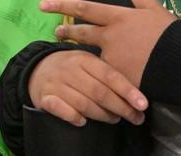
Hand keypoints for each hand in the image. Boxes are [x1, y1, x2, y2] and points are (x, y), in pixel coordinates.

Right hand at [27, 49, 146, 126]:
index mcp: (84, 59)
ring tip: (115, 119)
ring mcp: (57, 84)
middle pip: (99, 92)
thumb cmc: (72, 68)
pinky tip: (82, 121)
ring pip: (83, 104)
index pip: (110, 75)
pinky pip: (61, 109)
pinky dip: (73, 116)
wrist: (37, 68)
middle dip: (121, 107)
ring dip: (102, 115)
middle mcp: (70, 70)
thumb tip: (135, 92)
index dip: (128, 91)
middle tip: (136, 118)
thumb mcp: (87, 62)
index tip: (143, 104)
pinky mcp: (45, 97)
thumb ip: (106, 73)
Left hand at [41, 0, 176, 86]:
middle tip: (56, 31)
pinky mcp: (116, 78)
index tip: (43, 5)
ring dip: (85, 56)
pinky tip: (102, 78)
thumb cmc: (169, 34)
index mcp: (117, 18)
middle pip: (81, 33)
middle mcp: (109, 37)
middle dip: (66, 31)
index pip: (84, 8)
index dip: (62, 5)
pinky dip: (103, 75)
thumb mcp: (154, 8)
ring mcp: (111, 59)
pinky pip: (105, 75)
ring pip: (92, 55)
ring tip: (81, 58)